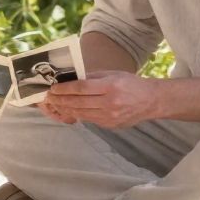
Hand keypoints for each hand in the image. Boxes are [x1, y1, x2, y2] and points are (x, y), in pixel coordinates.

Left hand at [40, 71, 161, 128]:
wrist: (150, 101)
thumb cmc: (130, 84)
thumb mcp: (113, 74)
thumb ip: (93, 77)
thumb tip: (72, 79)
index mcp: (110, 86)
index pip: (82, 88)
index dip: (65, 89)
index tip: (53, 88)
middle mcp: (110, 103)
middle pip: (79, 102)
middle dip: (61, 100)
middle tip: (49, 97)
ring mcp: (110, 116)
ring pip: (82, 113)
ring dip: (66, 109)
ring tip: (56, 104)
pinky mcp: (110, 125)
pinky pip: (90, 119)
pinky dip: (78, 114)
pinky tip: (70, 110)